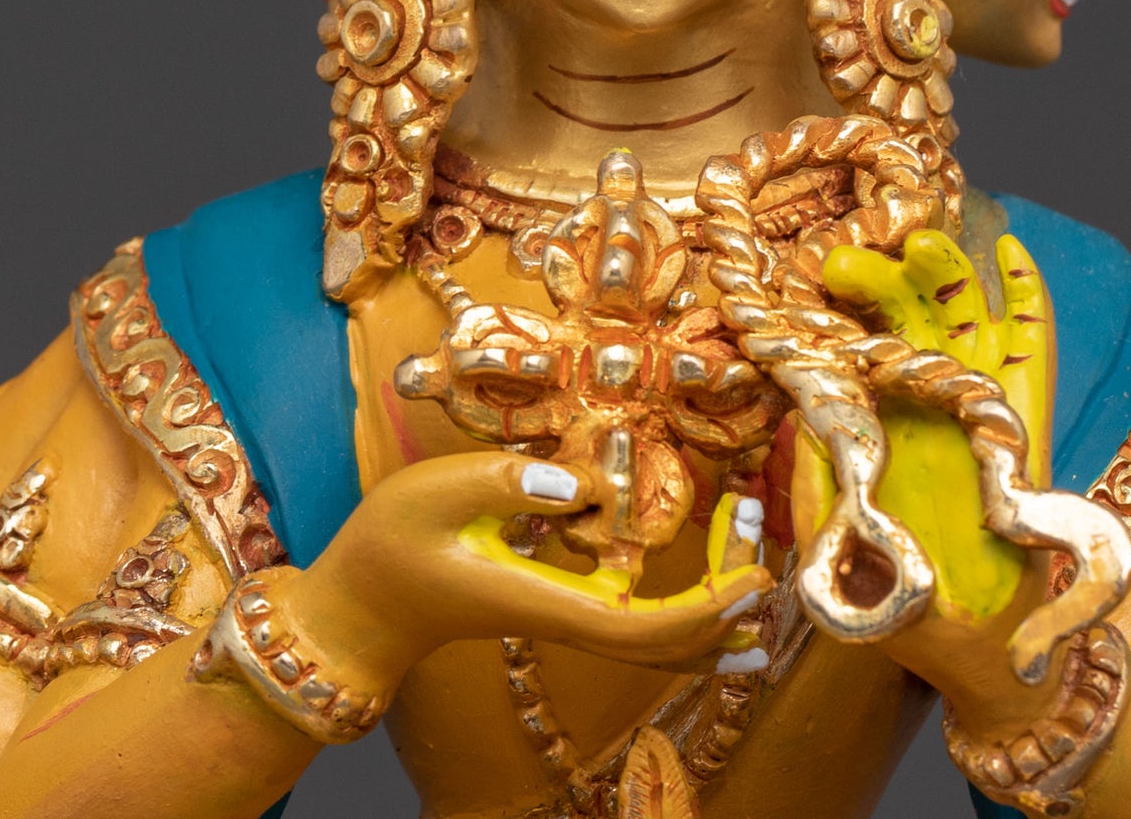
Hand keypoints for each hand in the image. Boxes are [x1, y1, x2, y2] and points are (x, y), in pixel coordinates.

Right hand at [288, 447, 772, 695]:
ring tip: (760, 570)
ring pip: (652, 640)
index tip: (752, 578)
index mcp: (541, 600)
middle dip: (724, 613)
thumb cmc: (389, 544)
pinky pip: (633, 619)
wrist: (358, 605)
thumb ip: (510, 482)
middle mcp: (561, 620)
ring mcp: (559, 617)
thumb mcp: (438, 491)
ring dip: (709, 613)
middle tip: (772, 558)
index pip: (638, 628)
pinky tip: (707, 576)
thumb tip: (584, 485)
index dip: (703, 611)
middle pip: (661, 647)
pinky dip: (678, 603)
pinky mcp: (555, 604)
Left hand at [800, 228, 1060, 728]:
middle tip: (844, 263)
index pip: (850, 351)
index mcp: (874, 429)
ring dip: (941, 273)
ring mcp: (976, 408)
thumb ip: (816, 492)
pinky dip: (1024, 293)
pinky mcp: (1027, 423)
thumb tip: (800, 426)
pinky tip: (1007, 249)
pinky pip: (1033, 346)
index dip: (828, 314)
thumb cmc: (903, 611)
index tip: (799, 286)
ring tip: (919, 239)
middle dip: (876, 282)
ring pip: (961, 318)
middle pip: (902, 318)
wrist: (981, 656)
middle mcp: (923, 406)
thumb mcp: (837, 554)